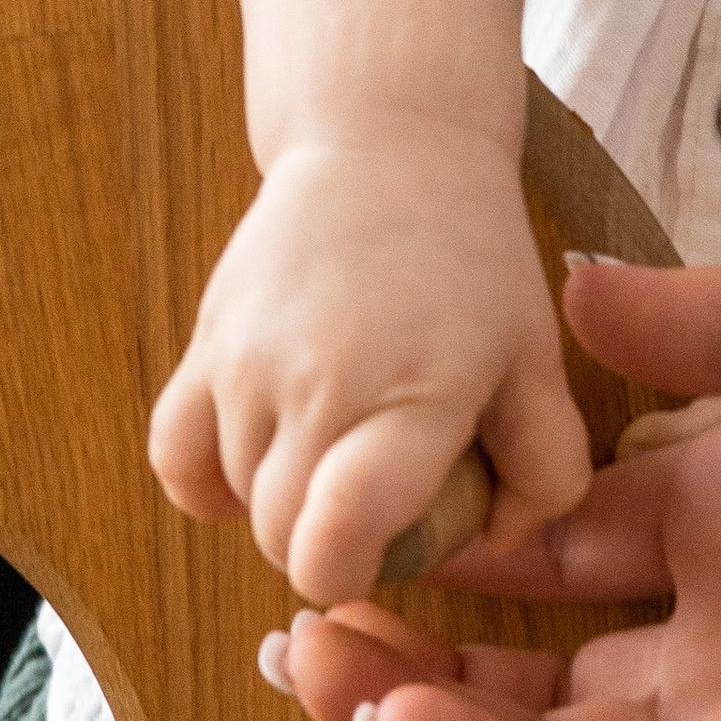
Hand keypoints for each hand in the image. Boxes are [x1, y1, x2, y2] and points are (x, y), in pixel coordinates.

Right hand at [147, 118, 591, 605]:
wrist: (387, 144)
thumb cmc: (474, 260)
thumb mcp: (538, 361)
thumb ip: (544, 471)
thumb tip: (490, 545)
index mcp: (412, 399)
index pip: (333, 543)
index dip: (353, 576)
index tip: (388, 551)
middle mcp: (316, 386)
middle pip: (282, 540)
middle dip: (330, 547)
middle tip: (381, 503)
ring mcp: (246, 364)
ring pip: (238, 501)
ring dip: (284, 503)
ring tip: (340, 450)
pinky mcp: (203, 343)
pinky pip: (176, 456)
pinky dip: (210, 479)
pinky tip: (263, 455)